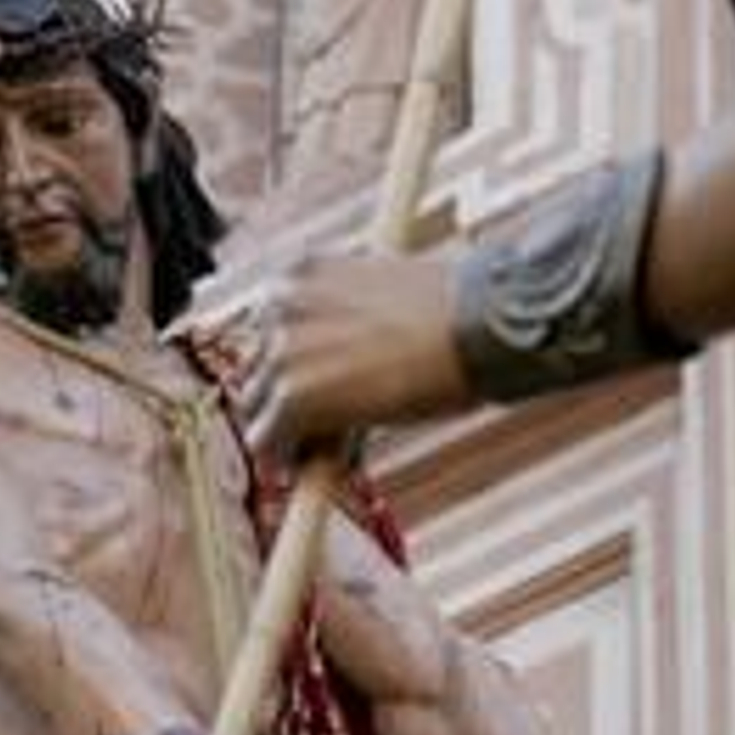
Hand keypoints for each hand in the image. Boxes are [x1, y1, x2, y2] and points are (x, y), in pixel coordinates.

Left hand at [209, 247, 472, 453]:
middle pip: (256, 371)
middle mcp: (279, 305)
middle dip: (287, 402)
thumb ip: (343, 329)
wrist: (479, 326)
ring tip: (336, 445)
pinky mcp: (292, 396)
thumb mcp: (382, 301)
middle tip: (327, 429)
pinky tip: (334, 461)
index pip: (270, 332)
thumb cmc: (453, 313)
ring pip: (258, 410)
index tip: (323, 392)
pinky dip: (293, 460)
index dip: (296, 370)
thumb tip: (331, 377)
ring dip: (292, 432)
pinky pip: (269, 444)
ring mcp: (281, 350)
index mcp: (299, 273)